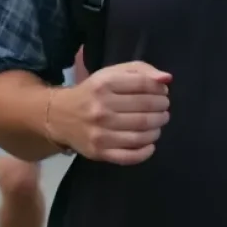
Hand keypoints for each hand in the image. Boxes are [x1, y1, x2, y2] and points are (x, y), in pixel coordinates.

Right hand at [49, 61, 170, 165]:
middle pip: (145, 110)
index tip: (163, 92)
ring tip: (158, 123)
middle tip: (164, 108)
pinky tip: (150, 143)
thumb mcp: (111, 73)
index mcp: (104, 84)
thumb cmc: (92, 92)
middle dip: (161, 108)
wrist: (60, 115)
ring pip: (141, 133)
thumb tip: (166, 79)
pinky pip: (131, 156)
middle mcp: (101, 108)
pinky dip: (146, 150)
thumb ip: (140, 71)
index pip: (143, 85)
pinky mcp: (99, 152)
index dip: (159, 89)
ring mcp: (100, 132)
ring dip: (157, 128)